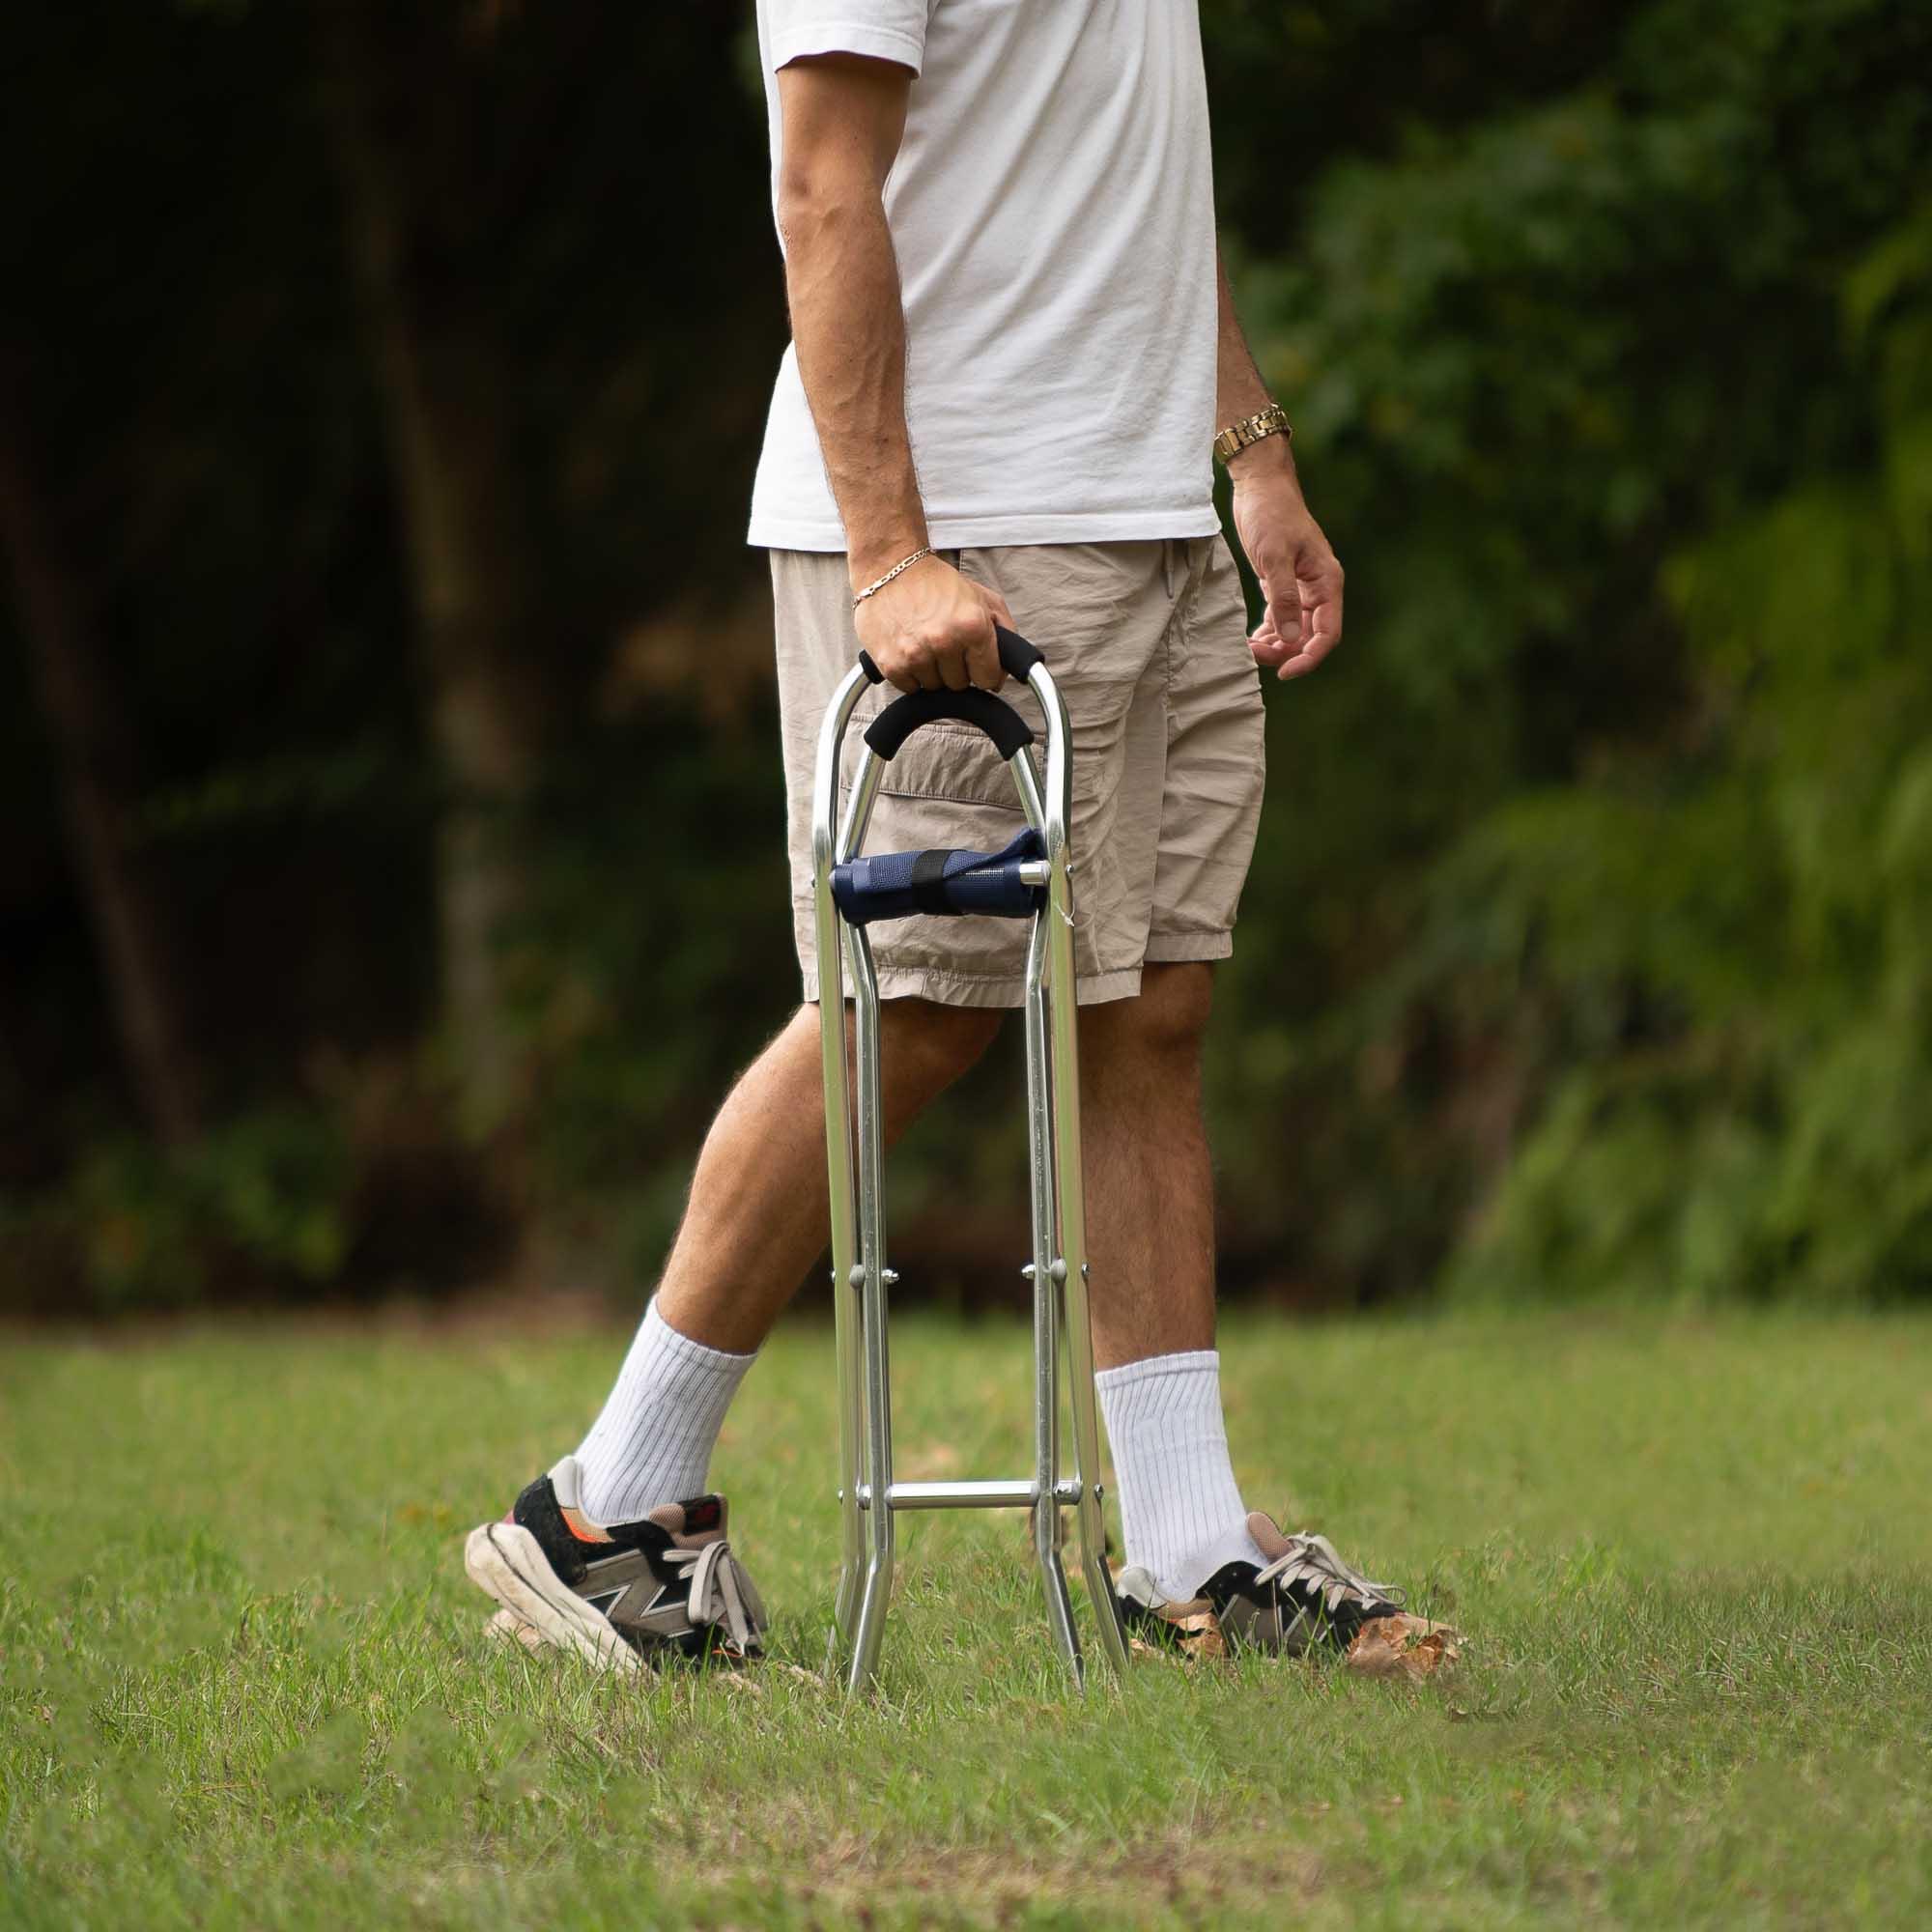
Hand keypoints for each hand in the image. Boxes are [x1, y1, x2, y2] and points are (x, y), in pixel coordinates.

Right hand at [852, 553, 1013, 691]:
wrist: (891, 568)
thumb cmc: (937, 583)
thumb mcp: (983, 598)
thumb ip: (1006, 634)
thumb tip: (1004, 673)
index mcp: (972, 626)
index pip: (988, 678)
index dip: (982, 670)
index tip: (974, 661)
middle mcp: (944, 641)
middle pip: (960, 685)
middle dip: (956, 668)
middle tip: (945, 643)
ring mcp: (916, 654)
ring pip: (935, 687)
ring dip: (932, 671)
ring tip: (926, 643)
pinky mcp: (891, 664)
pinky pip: (910, 688)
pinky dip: (911, 674)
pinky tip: (909, 649)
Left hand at [1229, 447, 1344, 680]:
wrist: (1260, 485)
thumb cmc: (1271, 514)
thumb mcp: (1274, 556)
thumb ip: (1283, 597)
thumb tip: (1289, 638)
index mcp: (1327, 582)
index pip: (1327, 633)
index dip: (1309, 657)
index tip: (1284, 672)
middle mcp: (1318, 589)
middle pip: (1308, 637)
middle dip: (1284, 651)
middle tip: (1253, 654)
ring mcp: (1301, 588)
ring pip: (1292, 630)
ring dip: (1274, 645)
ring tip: (1248, 648)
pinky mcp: (1282, 585)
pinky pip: (1279, 619)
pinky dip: (1267, 633)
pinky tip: (1250, 640)